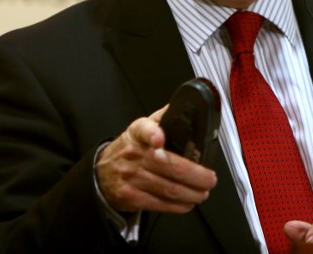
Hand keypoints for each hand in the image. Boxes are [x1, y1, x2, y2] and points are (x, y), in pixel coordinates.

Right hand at [95, 105, 217, 213]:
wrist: (102, 172)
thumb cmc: (130, 148)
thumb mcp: (141, 127)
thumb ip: (162, 119)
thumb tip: (186, 107)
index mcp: (138, 132)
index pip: (144, 129)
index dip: (152, 133)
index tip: (159, 138)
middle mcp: (134, 154)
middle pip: (170, 166)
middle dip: (196, 175)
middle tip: (210, 179)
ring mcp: (132, 177)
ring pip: (169, 188)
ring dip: (192, 193)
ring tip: (203, 192)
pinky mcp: (131, 197)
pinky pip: (160, 204)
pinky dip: (178, 206)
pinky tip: (188, 202)